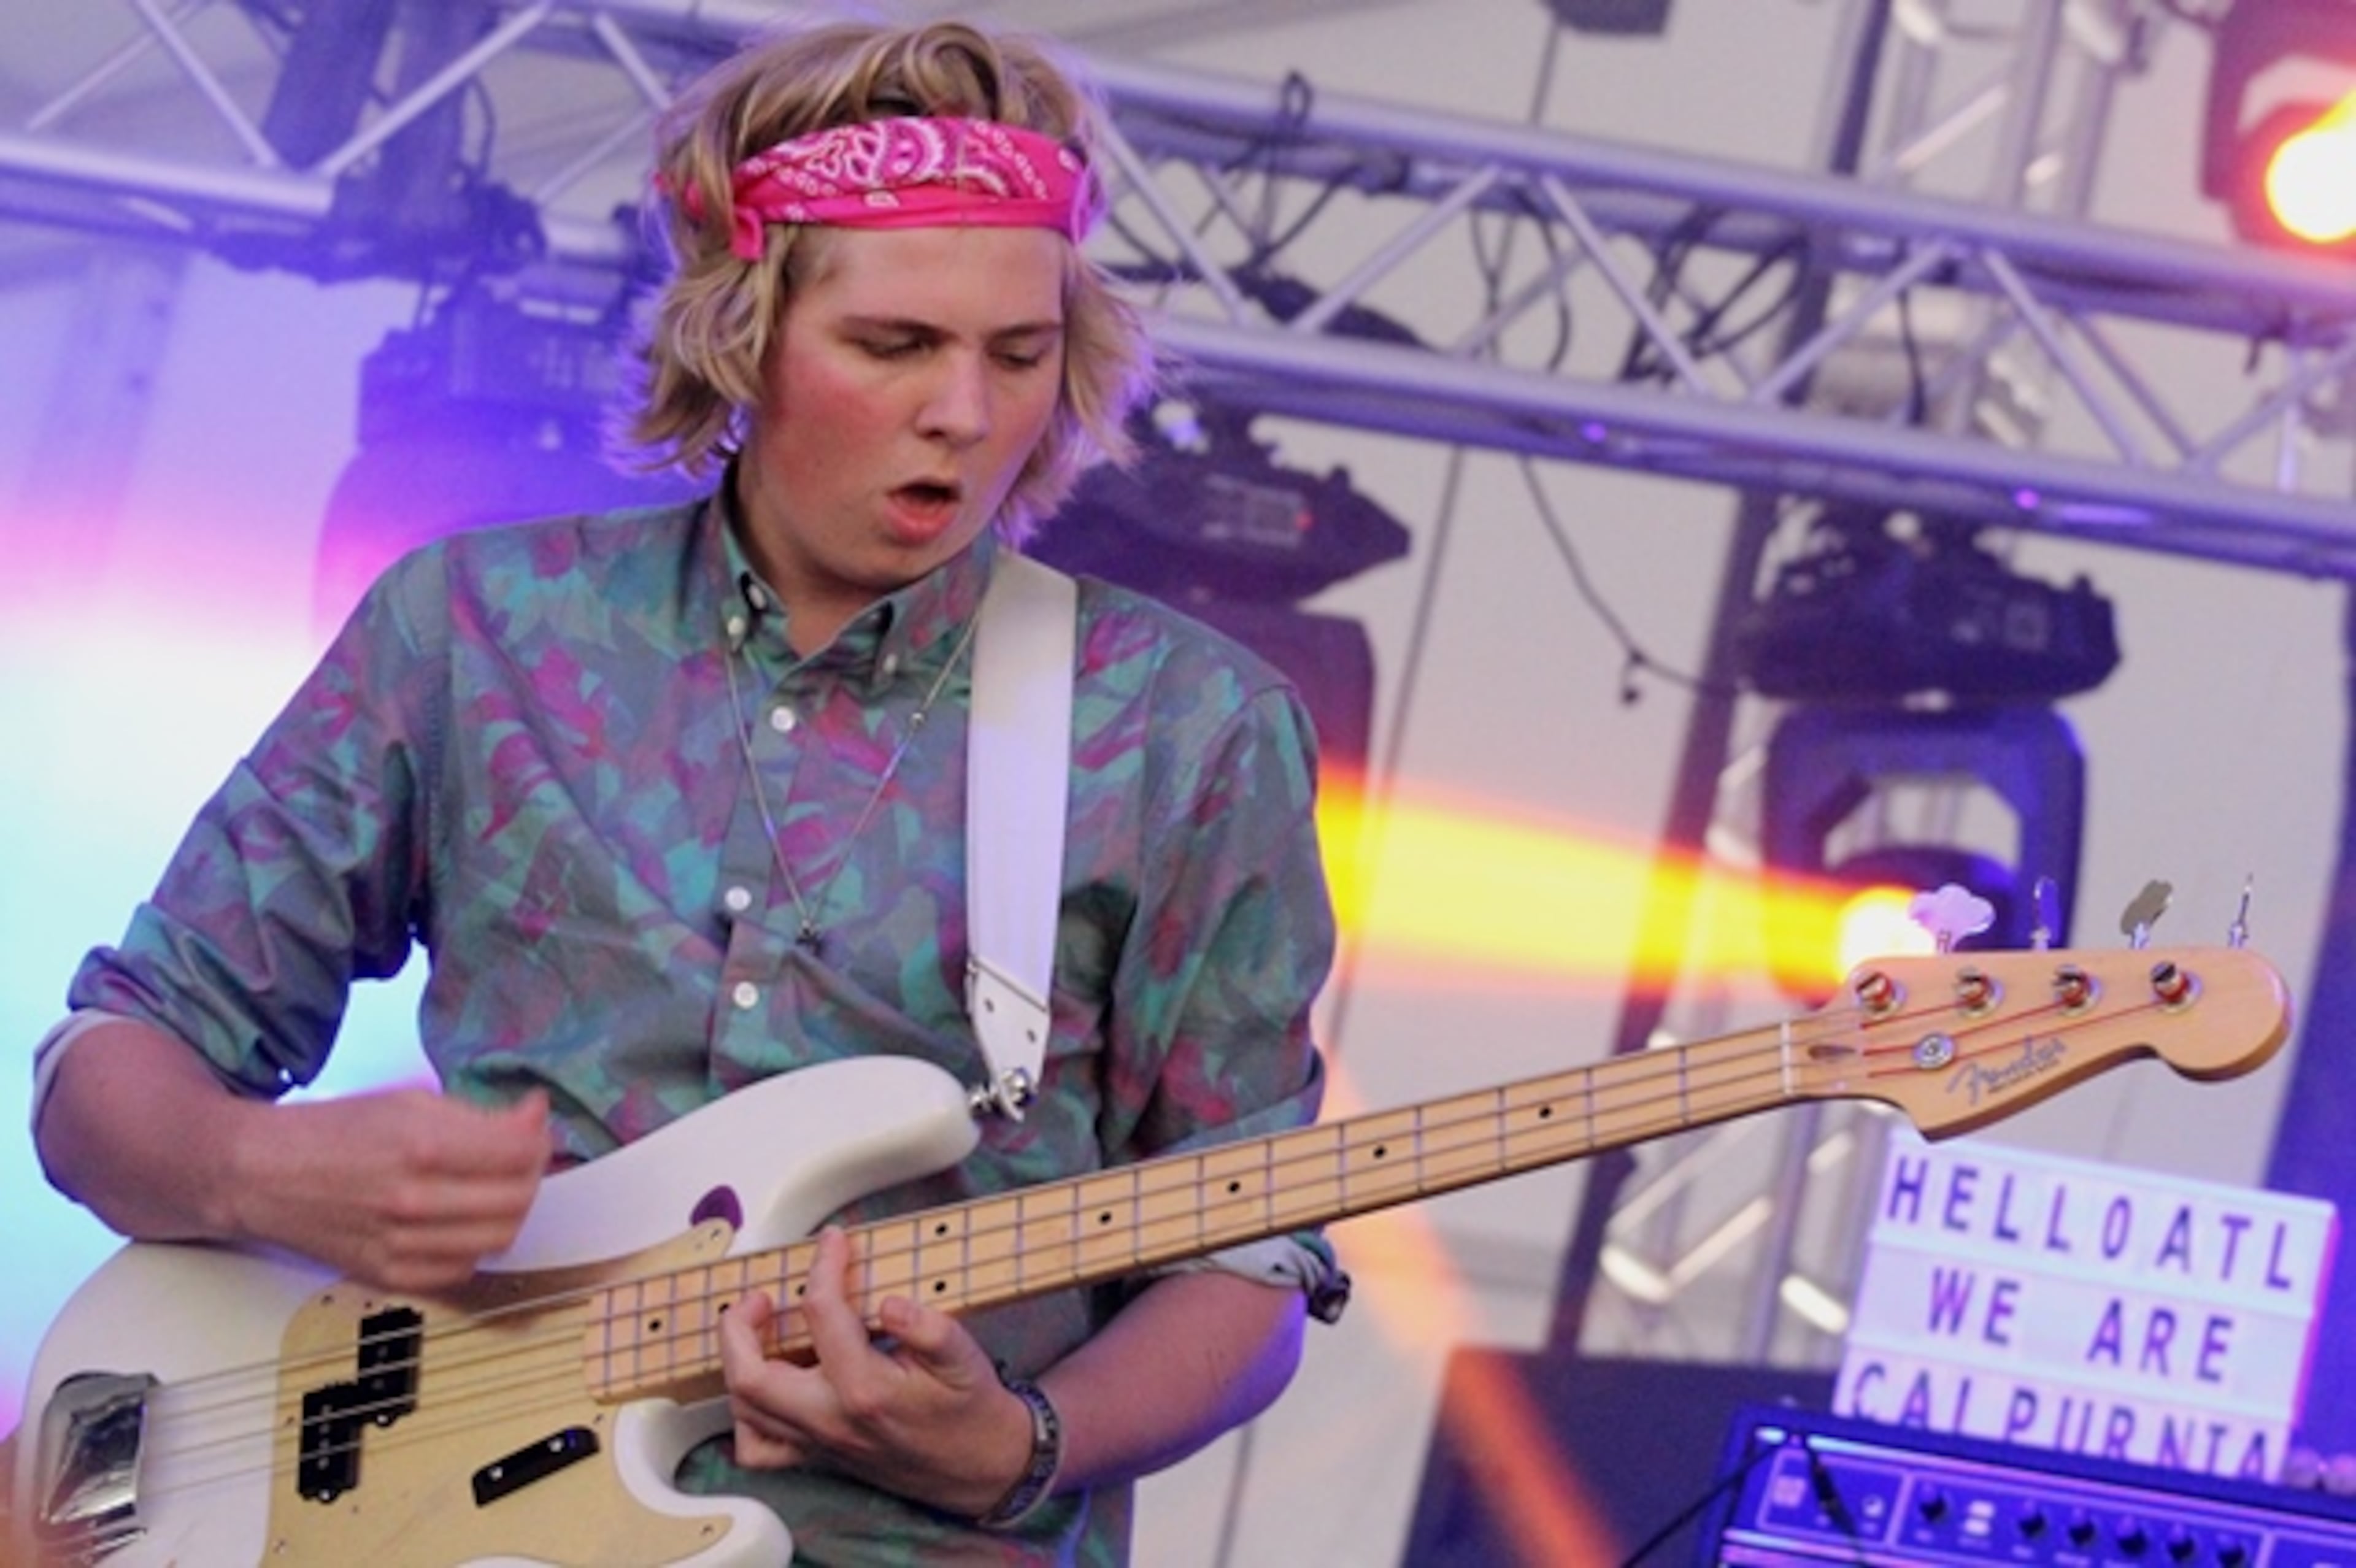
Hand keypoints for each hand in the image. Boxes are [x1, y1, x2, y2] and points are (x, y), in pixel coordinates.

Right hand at [232, 1087, 550, 1294]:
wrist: (260, 1176)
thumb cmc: (334, 1129)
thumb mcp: (406, 1102)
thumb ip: (474, 1115)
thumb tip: (533, 1117)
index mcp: (420, 1147)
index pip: (518, 1153)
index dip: (538, 1134)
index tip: (533, 1118)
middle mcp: (414, 1202)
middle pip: (517, 1200)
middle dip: (532, 1171)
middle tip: (522, 1152)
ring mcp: (401, 1246)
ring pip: (497, 1239)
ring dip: (511, 1210)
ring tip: (498, 1185)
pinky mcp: (388, 1277)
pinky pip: (461, 1270)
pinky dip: (475, 1245)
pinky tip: (464, 1220)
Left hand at [717, 1226, 1034, 1516]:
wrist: (978, 1467)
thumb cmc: (969, 1408)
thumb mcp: (964, 1359)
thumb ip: (930, 1329)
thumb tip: (891, 1304)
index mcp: (867, 1389)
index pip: (823, 1314)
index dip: (823, 1267)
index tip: (832, 1242)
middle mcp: (832, 1420)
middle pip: (752, 1377)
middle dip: (740, 1326)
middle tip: (762, 1296)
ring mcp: (819, 1443)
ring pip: (746, 1409)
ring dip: (738, 1362)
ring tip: (755, 1328)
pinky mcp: (818, 1456)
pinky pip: (759, 1448)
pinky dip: (746, 1415)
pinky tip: (762, 1386)